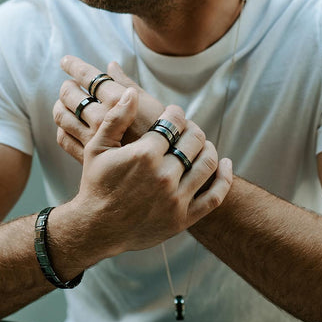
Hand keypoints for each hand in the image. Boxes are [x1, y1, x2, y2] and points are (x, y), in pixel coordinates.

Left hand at [53, 55, 163, 162]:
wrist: (166, 165)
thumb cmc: (162, 131)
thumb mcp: (149, 102)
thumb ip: (125, 83)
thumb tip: (111, 65)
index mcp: (118, 100)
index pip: (88, 76)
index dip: (74, 65)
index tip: (66, 61)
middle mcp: (102, 117)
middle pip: (70, 94)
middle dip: (67, 86)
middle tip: (70, 85)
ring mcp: (93, 138)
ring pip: (62, 116)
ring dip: (61, 105)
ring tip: (66, 103)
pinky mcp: (88, 156)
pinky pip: (64, 138)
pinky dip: (63, 128)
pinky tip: (70, 124)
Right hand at [70, 87, 232, 256]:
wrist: (96, 228)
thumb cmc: (96, 184)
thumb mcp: (97, 147)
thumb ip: (116, 118)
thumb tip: (133, 93)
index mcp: (145, 154)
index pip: (174, 122)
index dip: (176, 113)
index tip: (172, 114)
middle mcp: (163, 175)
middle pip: (194, 140)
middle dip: (192, 129)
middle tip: (187, 129)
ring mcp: (175, 198)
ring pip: (207, 163)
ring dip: (209, 148)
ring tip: (201, 144)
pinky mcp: (183, 218)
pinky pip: (215, 196)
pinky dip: (225, 177)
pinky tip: (225, 164)